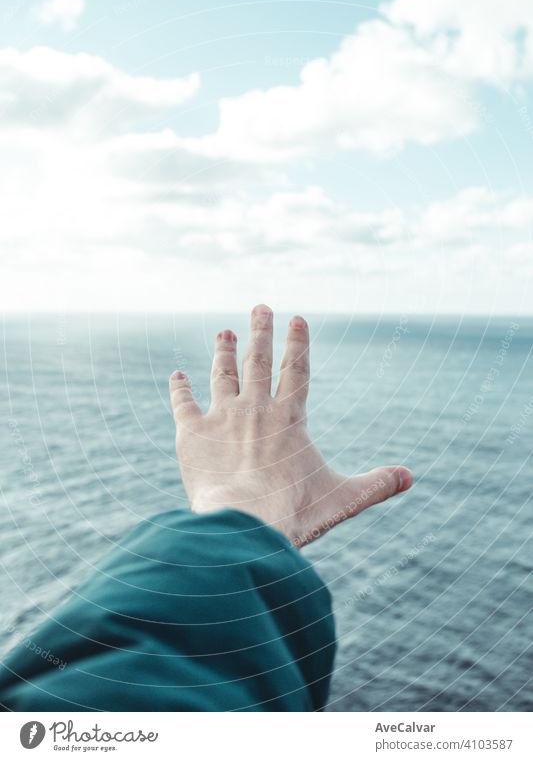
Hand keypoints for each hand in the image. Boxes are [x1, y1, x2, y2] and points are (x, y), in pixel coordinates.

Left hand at [169, 304, 411, 546]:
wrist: (243, 524)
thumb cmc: (295, 511)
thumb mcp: (343, 497)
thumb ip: (376, 484)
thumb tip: (410, 477)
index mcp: (289, 417)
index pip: (295, 370)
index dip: (297, 343)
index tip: (296, 318)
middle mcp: (254, 408)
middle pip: (257, 361)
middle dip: (260, 331)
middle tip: (260, 307)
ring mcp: (221, 417)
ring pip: (222, 375)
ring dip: (224, 352)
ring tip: (225, 332)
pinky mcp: (192, 434)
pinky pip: (184, 404)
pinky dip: (180, 389)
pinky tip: (177, 376)